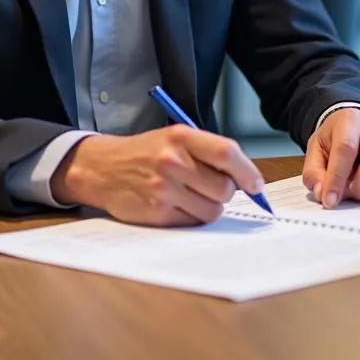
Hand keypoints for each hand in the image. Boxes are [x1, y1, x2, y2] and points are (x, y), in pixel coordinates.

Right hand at [51, 126, 265, 226]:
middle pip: (224, 188)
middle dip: (227, 191)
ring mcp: (163, 189)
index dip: (247, 171)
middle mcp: (172, 161)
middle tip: (215, 187)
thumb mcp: (175, 138)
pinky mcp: (156, 213)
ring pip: (212, 209)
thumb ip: (207, 151)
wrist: (103, 168)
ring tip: (193, 194)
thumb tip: (246, 178)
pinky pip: (192, 222)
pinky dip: (192, 216)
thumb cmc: (147, 152)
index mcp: (181, 137)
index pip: (226, 153)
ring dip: (210, 206)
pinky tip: (178, 204)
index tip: (256, 184)